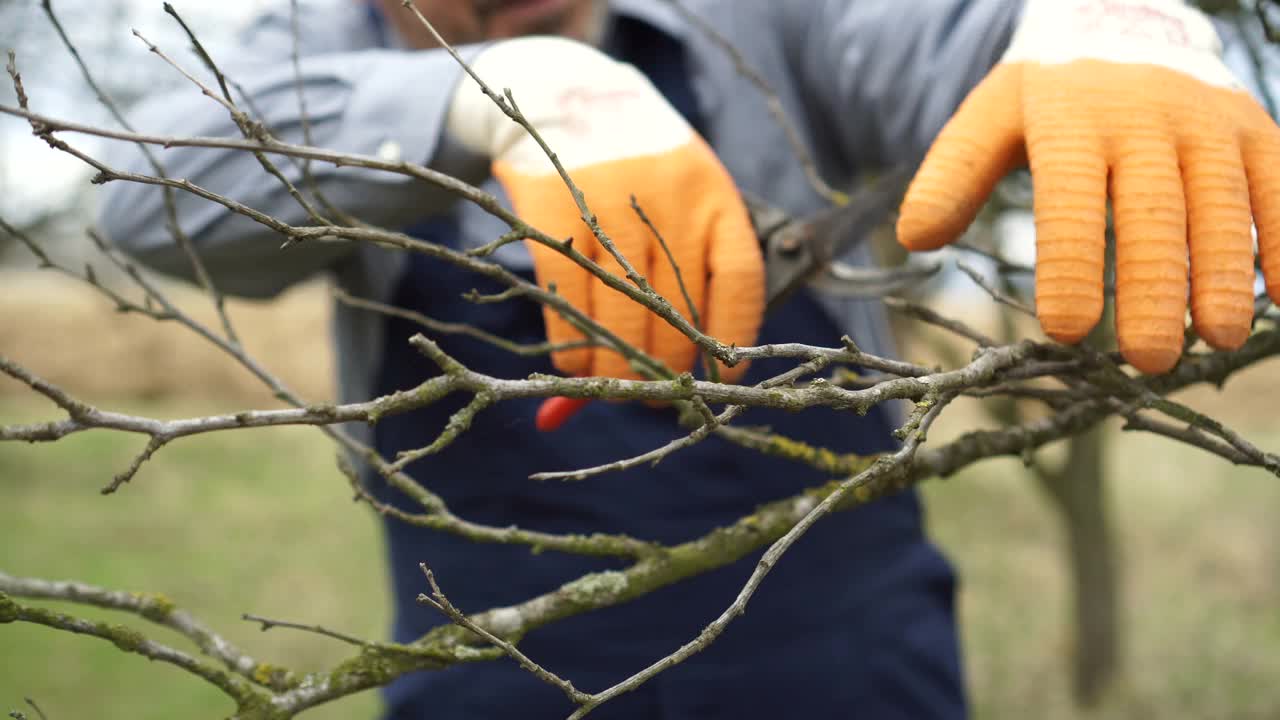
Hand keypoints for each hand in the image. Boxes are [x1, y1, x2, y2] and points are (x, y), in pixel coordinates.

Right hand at [448, 37, 763, 382]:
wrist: (569, 94)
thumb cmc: (641, 169)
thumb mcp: (681, 202)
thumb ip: (691, 279)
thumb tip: (710, 373)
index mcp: (714, 196)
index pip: (740, 279)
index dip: (734, 337)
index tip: (725, 374)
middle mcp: (667, 200)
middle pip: (675, 313)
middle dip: (665, 371)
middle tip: (654, 396)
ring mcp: (608, 205)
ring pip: (620, 317)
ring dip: (617, 370)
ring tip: (613, 386)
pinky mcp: (553, 210)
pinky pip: (567, 302)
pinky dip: (572, 347)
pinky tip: (577, 364)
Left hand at [897, 0, 1279, 373]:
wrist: (1122, 22)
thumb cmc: (1047, 95)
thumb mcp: (989, 120)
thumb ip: (952, 175)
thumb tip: (913, 236)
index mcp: (1073, 119)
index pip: (1069, 198)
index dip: (1069, 264)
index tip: (1066, 330)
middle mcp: (1146, 117)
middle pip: (1151, 211)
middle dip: (1151, 286)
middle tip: (1146, 359)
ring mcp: (1207, 123)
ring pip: (1221, 203)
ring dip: (1221, 273)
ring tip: (1216, 338)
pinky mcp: (1254, 130)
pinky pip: (1278, 185)